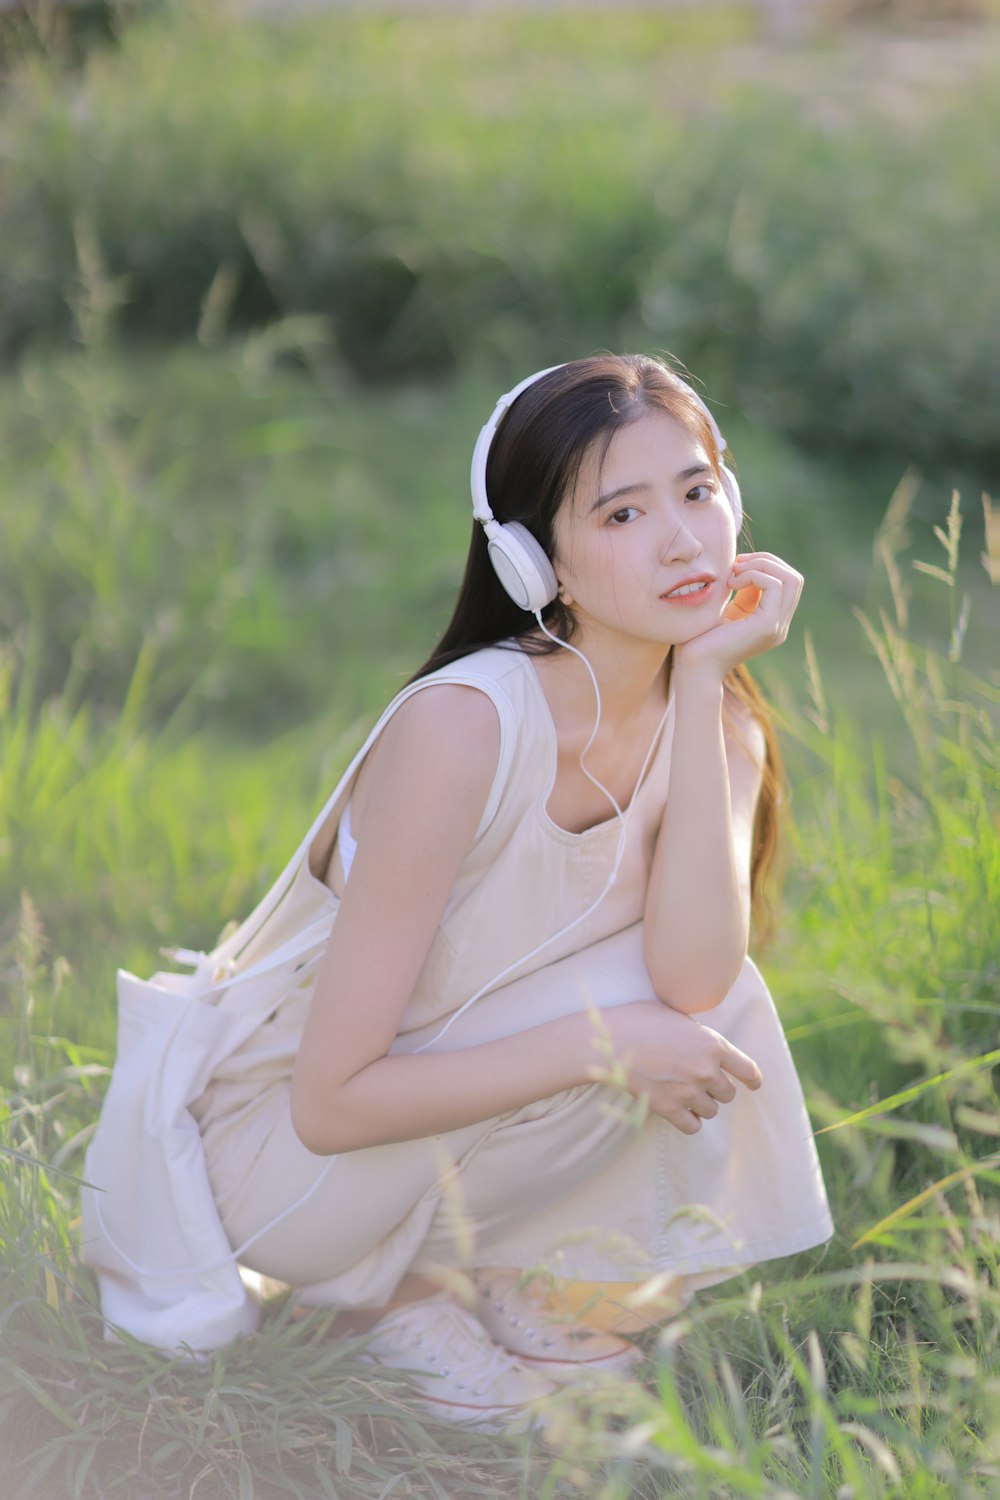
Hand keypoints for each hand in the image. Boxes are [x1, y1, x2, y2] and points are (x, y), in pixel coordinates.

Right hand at [589, 1000, 762, 1135]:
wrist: (610, 1041)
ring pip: (711, 1110)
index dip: (752, 1080)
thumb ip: (698, 1032)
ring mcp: (688, 1092)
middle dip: (717, 1088)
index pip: (749, 1071)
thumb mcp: (677, 1015)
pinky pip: (692, 1126)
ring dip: (702, 1104)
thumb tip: (703, 1039)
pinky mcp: (669, 1108)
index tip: (752, 1084)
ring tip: (685, 1093)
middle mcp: (706, 1071)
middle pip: (728, 1094)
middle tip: (699, 1080)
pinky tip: (680, 1112)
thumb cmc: (639, 1019)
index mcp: (713, 1045)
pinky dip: (689, 1121)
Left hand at [674, 551, 803, 680]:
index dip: (766, 565)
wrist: (695, 667)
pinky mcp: (767, 626)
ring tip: (734, 574)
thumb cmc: (701, 639)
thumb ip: (745, 593)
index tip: (736, 565)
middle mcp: (779, 626)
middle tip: (737, 564)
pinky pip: (774, 586)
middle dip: (767, 561)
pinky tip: (732, 583)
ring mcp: (776, 627)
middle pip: (794, 579)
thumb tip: (751, 567)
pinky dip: (753, 575)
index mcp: (771, 622)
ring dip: (761, 566)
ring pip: (790, 579)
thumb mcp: (729, 610)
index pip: (787, 583)